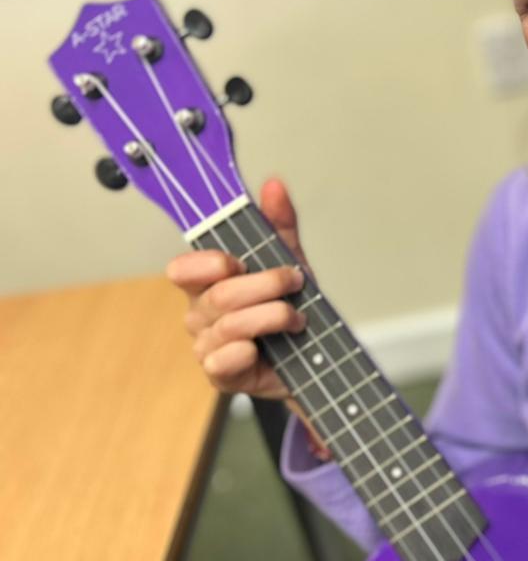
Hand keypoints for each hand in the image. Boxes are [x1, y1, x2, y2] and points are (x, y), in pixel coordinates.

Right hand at [167, 177, 308, 399]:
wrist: (312, 359)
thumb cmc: (289, 311)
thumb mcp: (289, 262)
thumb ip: (279, 225)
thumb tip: (273, 185)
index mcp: (207, 283)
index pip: (182, 269)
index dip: (208, 264)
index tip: (239, 261)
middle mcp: (201, 314)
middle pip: (220, 295)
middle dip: (266, 285)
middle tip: (294, 282)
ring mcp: (207, 346)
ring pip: (230, 325)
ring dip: (273, 317)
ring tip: (297, 319)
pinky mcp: (220, 375)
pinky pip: (224, 361)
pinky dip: (249, 352)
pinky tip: (265, 350)